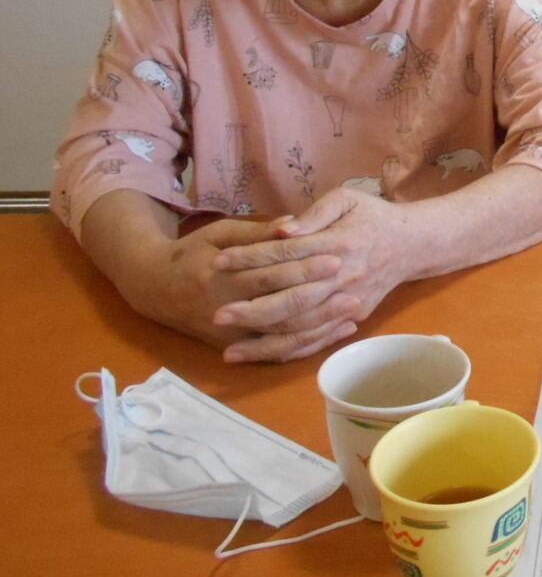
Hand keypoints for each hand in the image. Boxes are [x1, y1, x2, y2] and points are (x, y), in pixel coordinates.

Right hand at [159, 217, 357, 357]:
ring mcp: (230, 334)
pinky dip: (307, 344)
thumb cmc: (192, 253)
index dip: (303, 268)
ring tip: (352, 312)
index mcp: (221, 277)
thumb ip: (257, 232)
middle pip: (280, 310)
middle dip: (319, 302)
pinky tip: (335, 332)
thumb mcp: (219, 233)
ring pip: (281, 337)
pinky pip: (275, 351)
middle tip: (352, 290)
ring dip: (320, 327)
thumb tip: (293, 225)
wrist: (154, 287)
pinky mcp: (234, 347)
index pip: (269, 274)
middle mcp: (225, 310)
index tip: (335, 257)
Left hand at [211, 188, 407, 360]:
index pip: (286, 253)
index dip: (250, 257)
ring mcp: (349, 301)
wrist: (411, 243)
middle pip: (292, 299)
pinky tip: (263, 355)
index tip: (217, 262)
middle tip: (218, 316)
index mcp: (338, 243)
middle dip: (252, 310)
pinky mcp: (353, 317)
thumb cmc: (372, 216)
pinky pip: (319, 339)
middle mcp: (343, 277)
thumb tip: (282, 231)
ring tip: (229, 350)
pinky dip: (291, 350)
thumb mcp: (347, 198)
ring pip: (303, 327)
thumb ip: (315, 213)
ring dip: (265, 341)